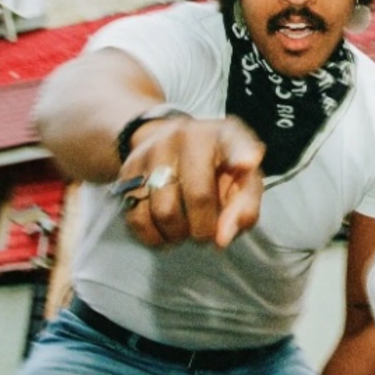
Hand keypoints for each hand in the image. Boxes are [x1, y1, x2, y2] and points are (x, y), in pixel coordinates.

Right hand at [117, 115, 264, 247]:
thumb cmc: (215, 167)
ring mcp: (153, 152)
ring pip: (164, 212)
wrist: (166, 141)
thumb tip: (222, 239)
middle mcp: (186, 137)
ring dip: (178, 234)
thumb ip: (244, 205)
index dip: (242, 154)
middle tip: (205, 233)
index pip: (235, 142)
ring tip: (185, 230)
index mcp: (223, 136)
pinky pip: (137, 217)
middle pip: (199, 196)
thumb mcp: (240, 177)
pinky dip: (153, 236)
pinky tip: (165, 231)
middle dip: (205, 228)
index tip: (247, 164)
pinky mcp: (127, 171)